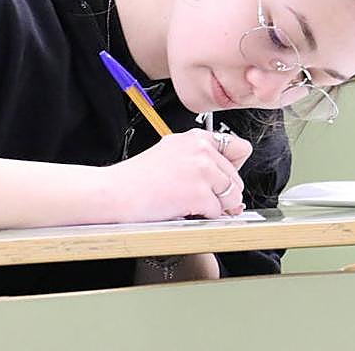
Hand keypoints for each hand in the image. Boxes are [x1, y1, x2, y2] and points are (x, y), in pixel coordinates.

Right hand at [103, 128, 252, 221]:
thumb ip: (202, 164)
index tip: (220, 179)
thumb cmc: (137, 178)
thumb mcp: (172, 155)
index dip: (231, 169)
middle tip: (197, 197)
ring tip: (189, 203)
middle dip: (223, 193)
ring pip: (232, 196)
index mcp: (196, 137)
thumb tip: (232, 192)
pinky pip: (218, 212)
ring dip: (216, 207)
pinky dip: (203, 218)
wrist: (115, 192)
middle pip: (237, 178)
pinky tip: (184, 210)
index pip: (239, 148)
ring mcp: (202, 170)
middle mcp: (202, 149)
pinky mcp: (199, 193)